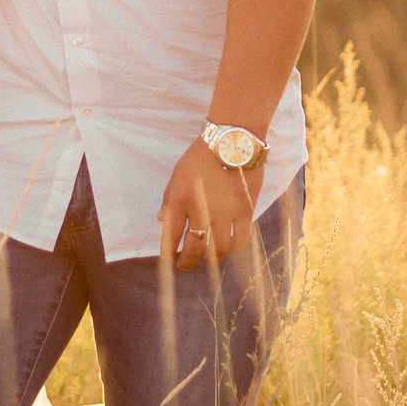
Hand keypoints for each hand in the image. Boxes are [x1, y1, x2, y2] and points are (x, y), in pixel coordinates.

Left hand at [157, 138, 264, 271]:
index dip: (169, 253)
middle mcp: (200, 209)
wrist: (232, 139)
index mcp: (180, 199)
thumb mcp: (178, 173)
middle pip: (194, 248)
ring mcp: (224, 212)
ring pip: (218, 249)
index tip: (169, 260)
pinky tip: (231, 245)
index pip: (170, 235)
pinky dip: (234, 247)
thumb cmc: (202, 155)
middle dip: (188, 262)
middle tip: (186, 266)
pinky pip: (240, 240)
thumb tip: (161, 221)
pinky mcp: (245, 211)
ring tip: (209, 258)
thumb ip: (169, 199)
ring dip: (212, 258)